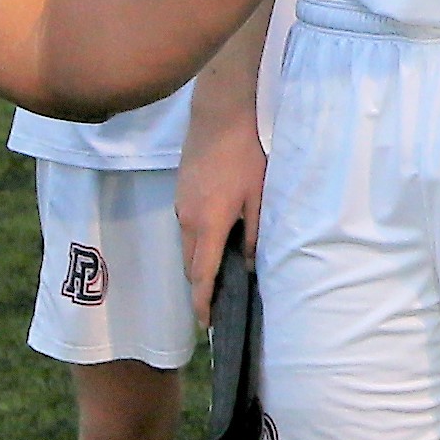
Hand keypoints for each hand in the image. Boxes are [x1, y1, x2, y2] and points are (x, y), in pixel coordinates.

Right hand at [175, 111, 265, 286]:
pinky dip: (199, 241)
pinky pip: (187, 228)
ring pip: (188, 246)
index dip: (203, 302)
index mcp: (209, 225)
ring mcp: (181, 206)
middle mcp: (188, 220)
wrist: (220, 116)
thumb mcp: (260, 197)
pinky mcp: (180, 193)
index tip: (206, 323)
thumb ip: (254, 235)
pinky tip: (217, 237)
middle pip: (190, 266)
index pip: (202, 275)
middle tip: (218, 302)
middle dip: (201, 288)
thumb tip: (249, 264)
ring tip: (221, 272)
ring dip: (200, 263)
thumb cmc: (246, 155)